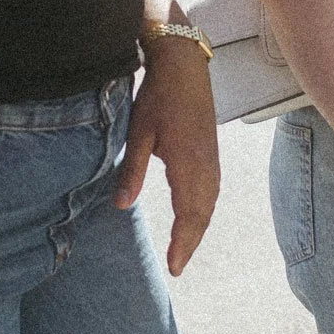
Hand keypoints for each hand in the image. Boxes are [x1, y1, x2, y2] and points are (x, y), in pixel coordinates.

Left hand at [116, 40, 220, 274]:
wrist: (184, 66)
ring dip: (198, 228)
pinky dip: (204, 210)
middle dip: (190, 243)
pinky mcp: (211, 151)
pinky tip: (195, 216)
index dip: (182, 244)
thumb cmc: (159, 96)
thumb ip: (132, 171)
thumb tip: (121, 206)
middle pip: (202, 215)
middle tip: (177, 267)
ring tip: (185, 248)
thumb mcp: (139, 133)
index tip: (174, 267)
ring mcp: (211, 158)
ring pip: (210, 203)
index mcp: (187, 164)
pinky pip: (212, 190)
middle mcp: (205, 165)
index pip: (188, 215)